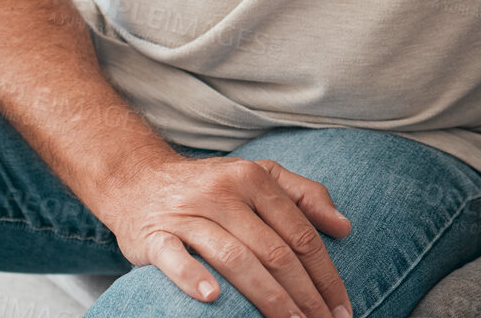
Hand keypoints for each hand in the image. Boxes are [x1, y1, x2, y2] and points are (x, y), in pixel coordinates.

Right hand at [98, 151, 352, 317]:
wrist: (136, 179)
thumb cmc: (209, 186)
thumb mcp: (257, 176)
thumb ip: (303, 194)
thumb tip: (344, 227)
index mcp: (252, 178)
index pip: (299, 233)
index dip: (325, 275)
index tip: (342, 308)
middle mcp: (221, 192)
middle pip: (274, 251)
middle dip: (305, 295)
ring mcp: (186, 214)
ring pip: (234, 257)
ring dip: (267, 297)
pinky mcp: (154, 235)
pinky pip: (174, 257)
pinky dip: (193, 277)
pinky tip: (213, 298)